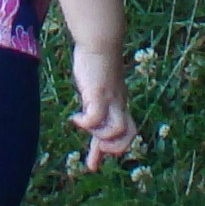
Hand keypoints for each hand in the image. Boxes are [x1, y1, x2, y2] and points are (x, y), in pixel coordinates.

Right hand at [69, 45, 136, 168]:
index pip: (126, 132)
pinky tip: (75, 117)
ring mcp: (111, 99)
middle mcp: (119, 103)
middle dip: (113, 148)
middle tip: (95, 147)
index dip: (112, 151)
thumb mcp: (96, 86)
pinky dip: (85, 124)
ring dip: (99, 136)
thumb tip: (84, 113)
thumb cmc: (97, 61)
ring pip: (116, 130)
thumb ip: (94, 100)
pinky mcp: (99, 94)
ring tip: (84, 125)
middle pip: (130, 134)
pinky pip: (96, 119)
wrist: (100, 40)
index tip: (92, 165)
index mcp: (120, 102)